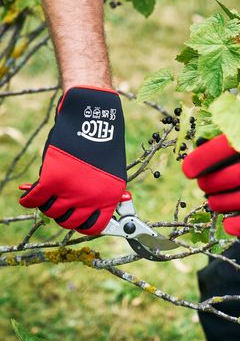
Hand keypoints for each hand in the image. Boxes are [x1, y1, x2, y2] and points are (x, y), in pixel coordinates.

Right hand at [19, 86, 126, 234]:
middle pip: (69, 222)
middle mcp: (91, 198)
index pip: (93, 227)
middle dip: (63, 214)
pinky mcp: (52, 179)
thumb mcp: (109, 172)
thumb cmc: (101, 140)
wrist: (91, 114)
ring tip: (48, 195)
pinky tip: (28, 197)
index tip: (76, 218)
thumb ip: (101, 193)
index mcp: (108, 197)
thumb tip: (95, 212)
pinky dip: (29, 199)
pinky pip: (35, 199)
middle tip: (60, 203)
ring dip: (47, 205)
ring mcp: (71, 190)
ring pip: (51, 212)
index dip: (82, 224)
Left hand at [182, 84, 239, 235]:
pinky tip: (229, 226)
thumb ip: (237, 133)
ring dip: (222, 203)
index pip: (223, 147)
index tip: (188, 169)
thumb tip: (202, 154)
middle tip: (204, 186)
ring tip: (213, 203)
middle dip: (210, 184)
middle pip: (231, 177)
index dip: (201, 161)